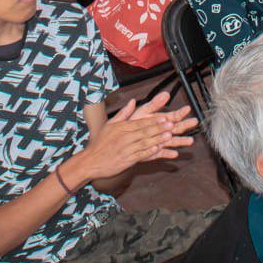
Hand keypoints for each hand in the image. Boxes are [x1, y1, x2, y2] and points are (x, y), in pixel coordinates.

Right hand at [66, 91, 196, 184]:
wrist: (91, 160)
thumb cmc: (101, 142)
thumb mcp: (110, 125)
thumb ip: (124, 113)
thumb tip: (133, 101)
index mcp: (122, 128)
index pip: (140, 123)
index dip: (154, 120)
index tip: (165, 117)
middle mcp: (125, 137)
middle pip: (145, 132)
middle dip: (159, 128)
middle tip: (172, 125)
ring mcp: (126, 149)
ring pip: (144, 143)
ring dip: (158, 140)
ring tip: (169, 136)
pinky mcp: (127, 160)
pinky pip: (140, 155)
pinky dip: (150, 153)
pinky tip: (159, 150)